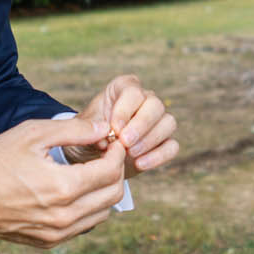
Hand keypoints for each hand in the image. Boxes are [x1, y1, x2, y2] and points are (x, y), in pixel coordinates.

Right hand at [0, 116, 128, 247]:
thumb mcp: (32, 134)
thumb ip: (74, 130)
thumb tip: (105, 129)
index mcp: (62, 187)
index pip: (110, 172)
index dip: (117, 153)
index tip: (112, 141)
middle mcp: (64, 216)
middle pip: (113, 195)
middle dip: (115, 171)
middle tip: (106, 155)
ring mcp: (57, 233)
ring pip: (103, 213)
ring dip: (105, 191)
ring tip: (92, 171)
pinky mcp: (49, 242)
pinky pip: (84, 225)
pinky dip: (89, 207)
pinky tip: (76, 190)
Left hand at [65, 74, 179, 176]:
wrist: (92, 157)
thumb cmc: (87, 136)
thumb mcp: (82, 130)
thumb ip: (91, 129)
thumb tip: (105, 137)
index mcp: (123, 89)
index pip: (133, 92)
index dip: (125, 110)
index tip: (114, 128)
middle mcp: (145, 100)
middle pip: (155, 105)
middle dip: (141, 125)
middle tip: (125, 142)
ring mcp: (157, 121)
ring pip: (168, 123)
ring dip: (150, 140)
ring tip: (130, 154)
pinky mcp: (164, 142)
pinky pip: (172, 146)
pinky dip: (158, 156)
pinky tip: (140, 164)